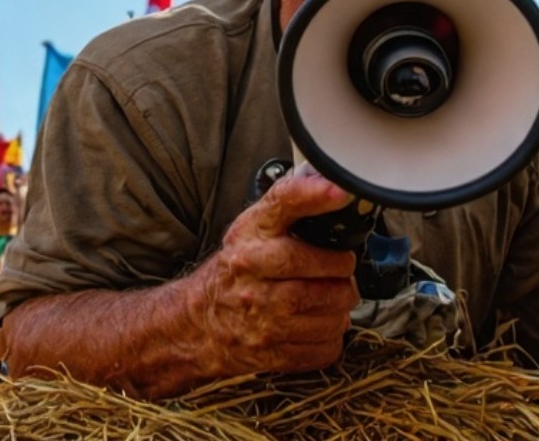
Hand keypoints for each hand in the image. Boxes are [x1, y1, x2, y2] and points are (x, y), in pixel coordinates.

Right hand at [183, 168, 358, 376]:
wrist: (196, 324)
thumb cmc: (233, 272)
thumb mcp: (250, 229)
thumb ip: (287, 205)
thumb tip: (331, 185)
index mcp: (249, 236)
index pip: (283, 205)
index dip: (314, 196)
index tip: (341, 192)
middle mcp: (252, 272)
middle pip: (322, 267)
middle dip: (342, 270)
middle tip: (340, 269)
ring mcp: (262, 316)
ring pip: (332, 312)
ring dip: (340, 307)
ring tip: (329, 299)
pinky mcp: (271, 352)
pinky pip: (326, 347)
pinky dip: (331, 337)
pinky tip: (317, 325)